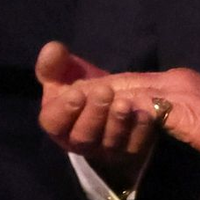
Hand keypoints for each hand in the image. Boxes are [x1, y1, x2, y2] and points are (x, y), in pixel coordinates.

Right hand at [37, 41, 156, 184]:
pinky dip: (142, 129)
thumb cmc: (86, 91)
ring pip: (110, 143)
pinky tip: (147, 112)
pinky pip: (137, 144)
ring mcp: (108, 149)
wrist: (117, 106)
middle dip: (93, 114)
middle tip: (105, 91)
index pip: (54, 124)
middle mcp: (81, 142)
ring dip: (118, 122)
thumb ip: (56, 65)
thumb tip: (52, 48)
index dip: (64, 110)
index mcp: (60, 124)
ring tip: (125, 102)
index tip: (77, 93)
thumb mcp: (68, 76)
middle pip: (83, 137)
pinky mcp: (133, 151)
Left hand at [77, 67, 199, 171]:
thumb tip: (146, 122)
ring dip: (94, 99)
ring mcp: (178, 91)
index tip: (71, 94)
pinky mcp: (181, 106)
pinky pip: (139, 104)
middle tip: (55, 97)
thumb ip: (173, 116)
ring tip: (66, 106)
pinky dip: (114, 110)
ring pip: (124, 88)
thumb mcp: (199, 121)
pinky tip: (96, 120)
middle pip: (120, 80)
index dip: (99, 86)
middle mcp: (175, 80)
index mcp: (179, 83)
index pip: (130, 82)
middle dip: (86, 90)